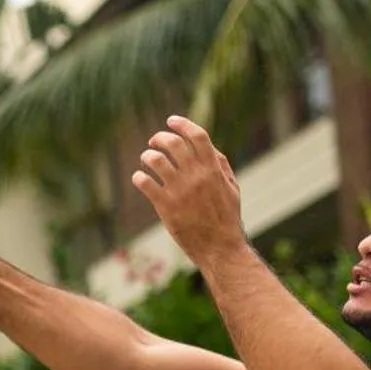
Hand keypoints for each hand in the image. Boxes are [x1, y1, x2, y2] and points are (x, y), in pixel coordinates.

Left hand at [132, 116, 246, 260]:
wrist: (220, 248)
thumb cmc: (226, 218)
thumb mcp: (231, 188)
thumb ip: (221, 165)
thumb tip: (207, 147)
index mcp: (213, 169)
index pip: (198, 136)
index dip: (182, 124)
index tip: (171, 121)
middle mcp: (196, 176)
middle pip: (173, 143)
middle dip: (160, 138)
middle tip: (154, 141)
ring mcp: (180, 191)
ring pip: (156, 160)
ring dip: (147, 156)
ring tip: (146, 159)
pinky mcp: (166, 206)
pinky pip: (145, 183)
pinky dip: (139, 177)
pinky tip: (139, 179)